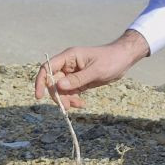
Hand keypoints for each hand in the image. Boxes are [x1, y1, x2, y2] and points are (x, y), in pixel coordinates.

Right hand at [34, 30, 149, 108]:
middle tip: (67, 107)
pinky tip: (81, 104)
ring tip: (78, 105)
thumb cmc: (111, 60)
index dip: (40, 81)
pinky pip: (71, 92)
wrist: (124, 59)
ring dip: (66, 99)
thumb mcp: (96, 71)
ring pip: (61, 90)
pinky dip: (73, 99)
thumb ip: (77, 79)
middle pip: (53, 82)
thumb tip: (58, 86)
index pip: (47, 68)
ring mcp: (73, 74)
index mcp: (68, 57)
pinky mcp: (79, 81)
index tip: (39, 96)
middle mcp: (68, 65)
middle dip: (58, 95)